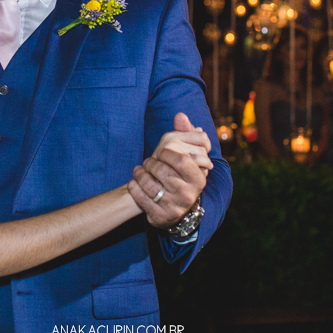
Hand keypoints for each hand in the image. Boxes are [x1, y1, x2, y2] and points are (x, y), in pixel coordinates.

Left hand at [128, 113, 210, 228]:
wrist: (175, 208)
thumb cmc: (179, 175)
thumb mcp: (186, 157)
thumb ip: (185, 134)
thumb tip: (180, 115)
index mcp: (198, 179)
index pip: (182, 159)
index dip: (167, 153)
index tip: (160, 151)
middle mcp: (188, 195)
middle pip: (163, 171)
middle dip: (151, 163)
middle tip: (147, 161)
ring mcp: (174, 208)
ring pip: (150, 185)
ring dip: (139, 174)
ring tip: (138, 170)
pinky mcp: (160, 217)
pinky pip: (141, 198)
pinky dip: (134, 187)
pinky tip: (134, 182)